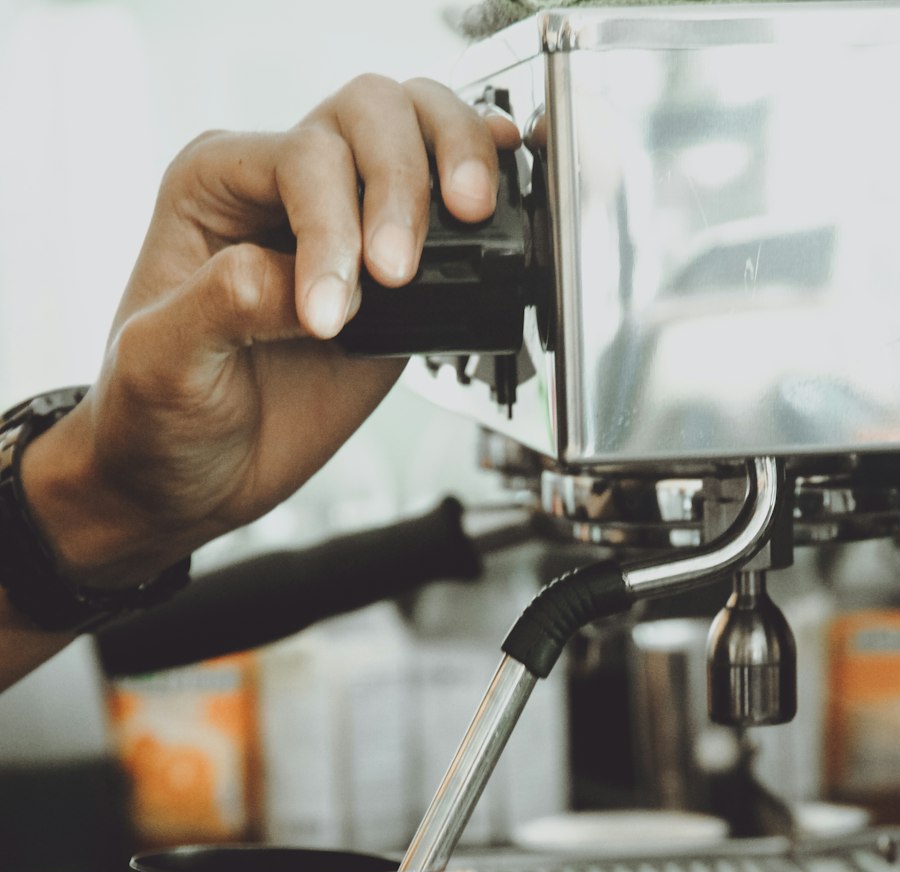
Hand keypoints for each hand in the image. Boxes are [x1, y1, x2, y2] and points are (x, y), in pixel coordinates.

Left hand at [21, 77, 518, 586]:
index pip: (301, 159)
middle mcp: (284, 189)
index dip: (330, 226)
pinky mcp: (395, 290)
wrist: (186, 476)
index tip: (330, 316)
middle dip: (399, 185)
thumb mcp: (163, 361)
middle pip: (369, 118)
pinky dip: (483, 195)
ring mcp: (347, 230)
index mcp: (216, 185)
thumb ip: (225, 304)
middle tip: (396, 275)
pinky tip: (495, 204)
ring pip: (416, 131)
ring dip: (454, 161)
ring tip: (469, 216)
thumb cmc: (155, 413)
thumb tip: (297, 277)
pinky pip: (449, 218)